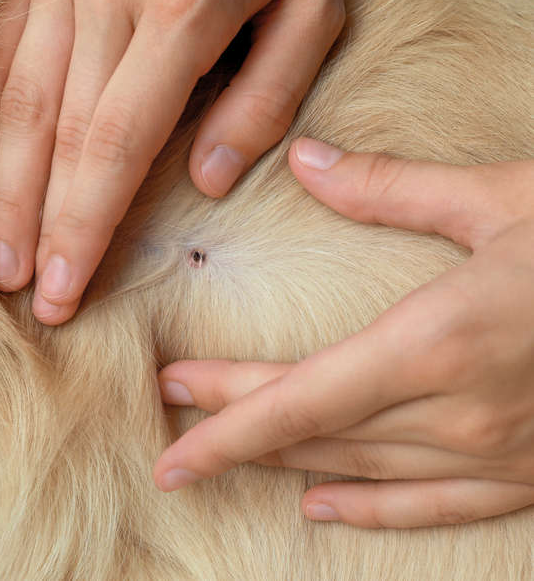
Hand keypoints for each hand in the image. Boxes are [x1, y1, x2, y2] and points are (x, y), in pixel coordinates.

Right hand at [0, 0, 343, 324]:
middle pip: (62, 137)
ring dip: (9, 189)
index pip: (116, 147)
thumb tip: (208, 180)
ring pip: (24, 104)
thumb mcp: (309, 10)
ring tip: (3, 257)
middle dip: (41, 224)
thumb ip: (264, 96)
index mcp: (179, 15)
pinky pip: (6, 53)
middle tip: (29, 292)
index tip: (66, 286)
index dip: (85, 225)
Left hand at [153, 138, 533, 528]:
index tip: (171, 434)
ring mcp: (491, 452)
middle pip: (314, 429)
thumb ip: (392, 189)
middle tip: (171, 425)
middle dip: (234, 430)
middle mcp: (456, 410)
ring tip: (224, 454)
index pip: (300, 396)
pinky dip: (370, 509)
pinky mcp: (522, 473)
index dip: (226, 420)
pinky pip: (429, 505)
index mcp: (438, 340)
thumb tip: (307, 161)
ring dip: (283, 461)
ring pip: (357, 467)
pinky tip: (322, 505)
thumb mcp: (500, 200)